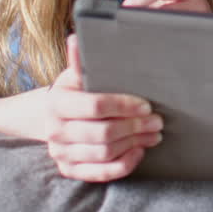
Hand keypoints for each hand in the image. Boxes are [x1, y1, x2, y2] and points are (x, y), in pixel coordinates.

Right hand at [43, 35, 163, 181]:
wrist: (58, 114)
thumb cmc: (78, 90)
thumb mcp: (79, 74)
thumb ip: (81, 60)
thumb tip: (76, 38)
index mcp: (57, 102)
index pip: (95, 106)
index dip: (124, 106)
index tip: (146, 104)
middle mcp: (54, 130)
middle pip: (102, 133)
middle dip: (135, 126)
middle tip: (158, 121)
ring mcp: (60, 152)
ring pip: (103, 153)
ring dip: (134, 143)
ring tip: (154, 133)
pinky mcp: (69, 169)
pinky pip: (100, 173)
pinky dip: (123, 164)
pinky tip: (139, 151)